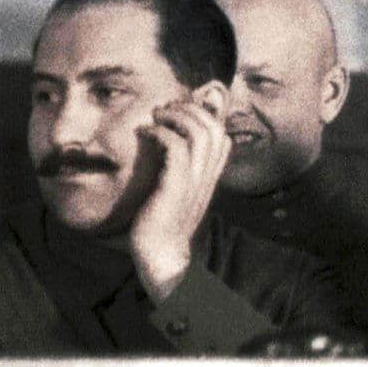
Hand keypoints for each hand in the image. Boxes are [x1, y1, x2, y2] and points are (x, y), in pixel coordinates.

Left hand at [129, 87, 230, 301]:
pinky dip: (160, 132)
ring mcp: (195, 180)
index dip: (203, 117)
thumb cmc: (162, 226)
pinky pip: (176, 146)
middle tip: (164, 110)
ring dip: (175, 116)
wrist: (162, 257)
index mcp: (210, 178)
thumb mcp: (177, 194)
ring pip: (200, 131)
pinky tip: (145, 133)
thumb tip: (166, 149)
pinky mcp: (176, 185)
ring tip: (156, 116)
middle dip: (189, 109)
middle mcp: (207, 176)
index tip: (177, 115)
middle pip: (214, 127)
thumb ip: (179, 174)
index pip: (222, 137)